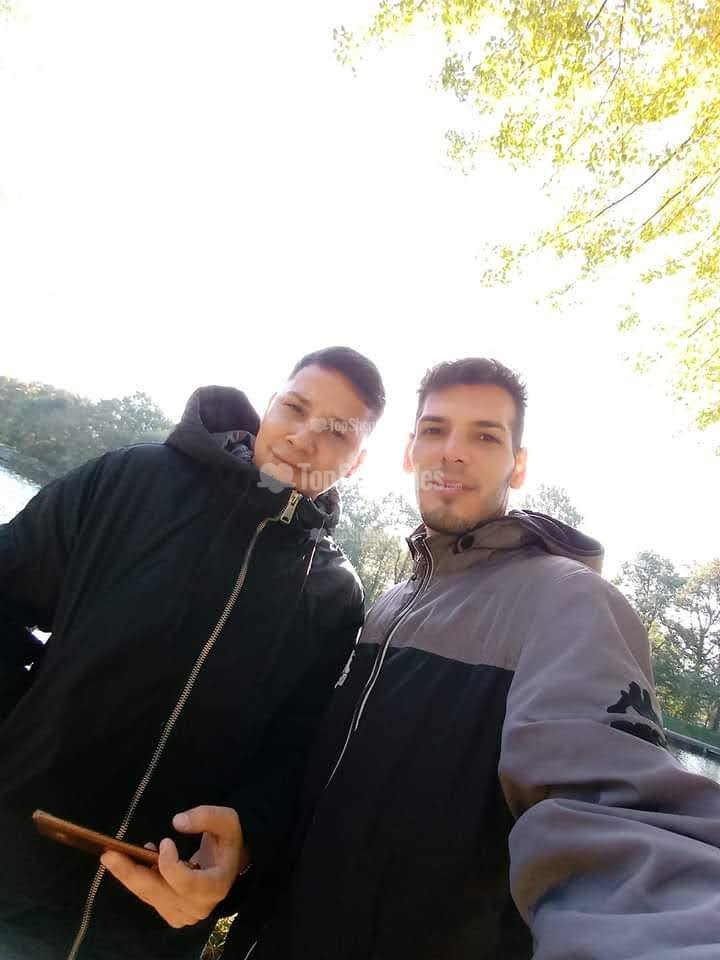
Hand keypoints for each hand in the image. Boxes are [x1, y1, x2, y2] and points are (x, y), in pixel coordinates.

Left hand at [100, 805, 248, 927]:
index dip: (170, 865)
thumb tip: (176, 822)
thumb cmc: (228, 841)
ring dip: (130, 875)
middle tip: (109, 855)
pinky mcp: (172, 914)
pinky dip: (138, 880)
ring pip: (149, 896)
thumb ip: (205, 817)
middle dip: (132, 873)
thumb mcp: (226, 820)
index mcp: (216, 886)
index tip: (165, 841)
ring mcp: (184, 914)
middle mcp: (198, 907)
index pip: (186, 883)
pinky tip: (135, 862)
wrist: (231, 864)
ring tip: (115, 856)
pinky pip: (149, 898)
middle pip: (159, 892)